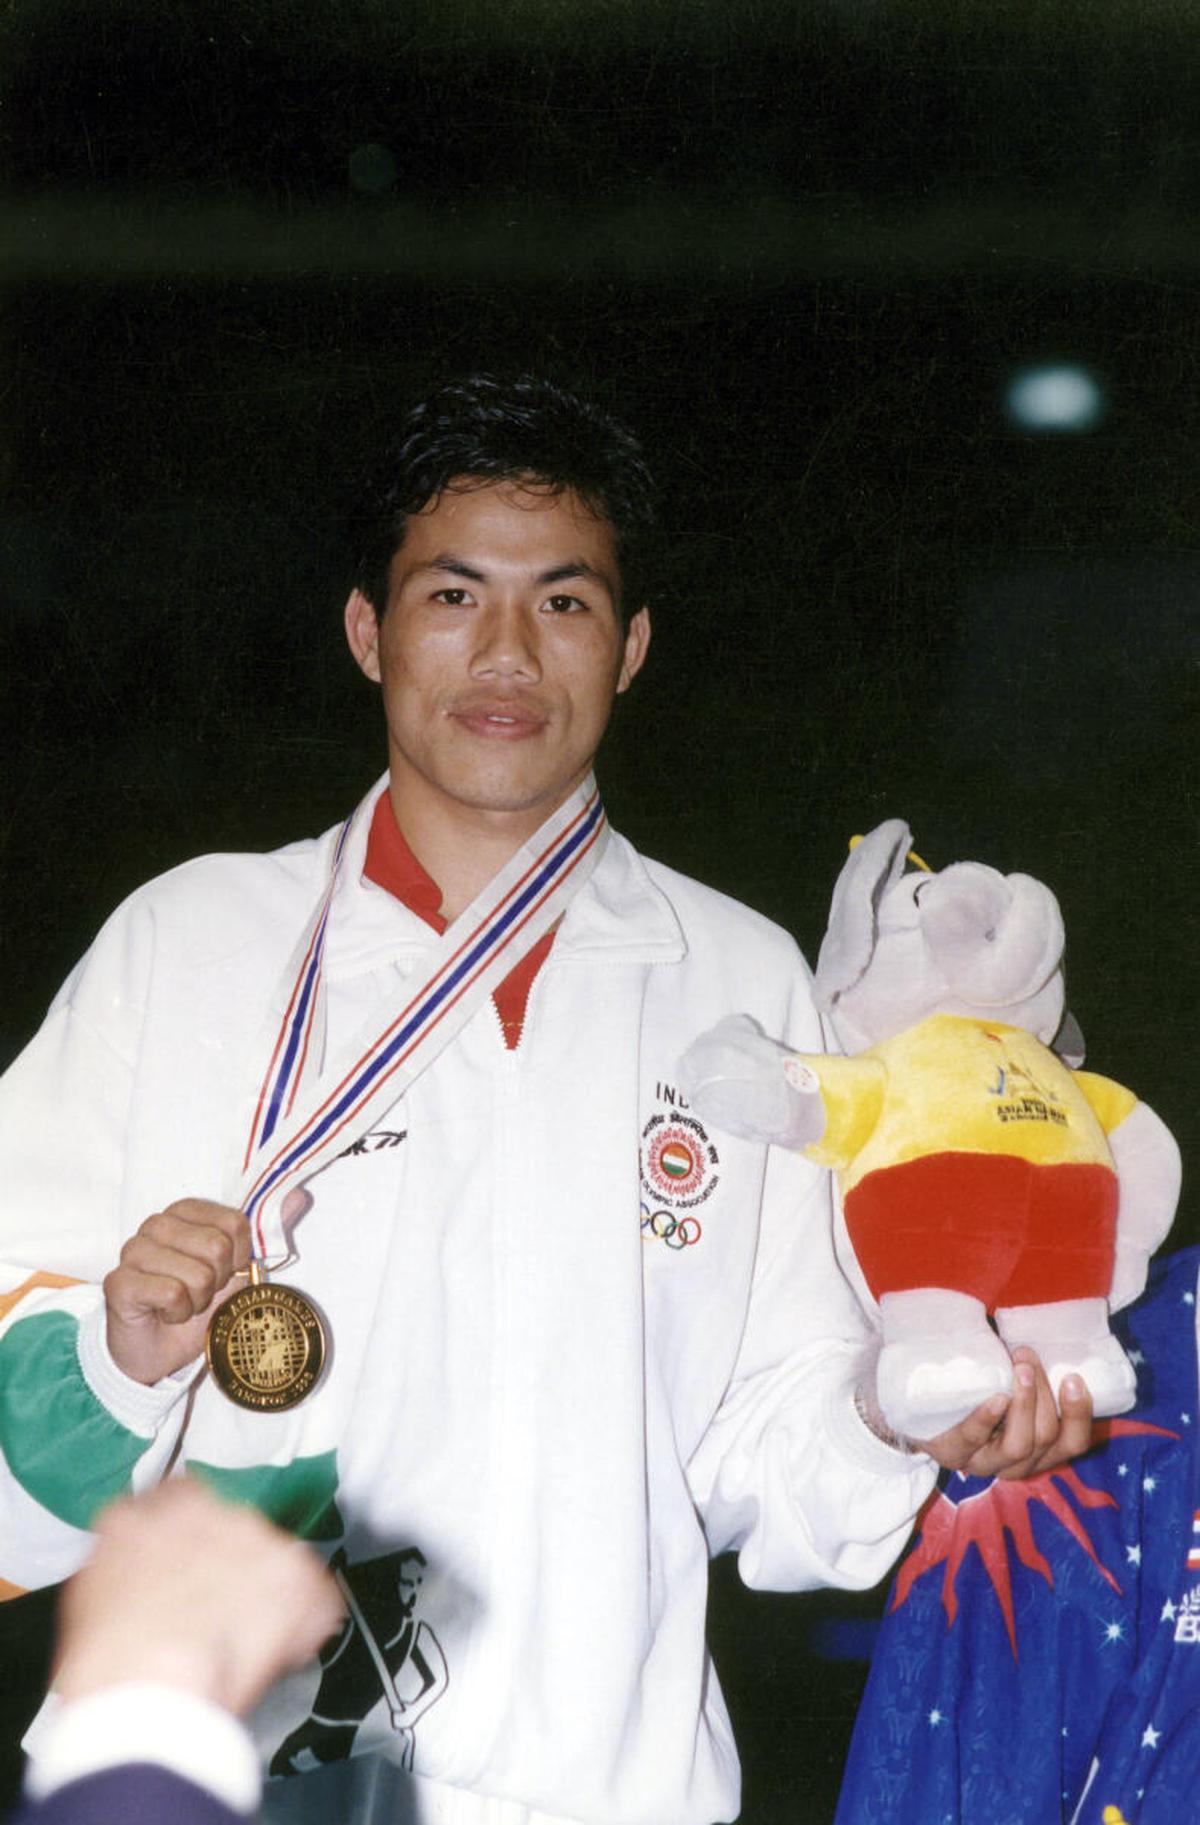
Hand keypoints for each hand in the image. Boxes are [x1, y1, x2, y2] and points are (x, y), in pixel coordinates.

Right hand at [53, 1479, 344, 1713]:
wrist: (149, 1683)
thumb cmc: (108, 1656)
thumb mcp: (95, 1591)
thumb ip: (128, 1563)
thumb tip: (145, 1577)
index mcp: (156, 1509)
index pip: (183, 1499)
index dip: (193, 1539)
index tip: (194, 1568)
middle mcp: (214, 1509)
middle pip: (234, 1530)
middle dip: (232, 1568)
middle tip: (217, 1617)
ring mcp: (260, 1537)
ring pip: (274, 1563)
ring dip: (267, 1596)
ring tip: (244, 1646)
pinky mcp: (298, 1574)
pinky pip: (315, 1599)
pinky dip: (306, 1625)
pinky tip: (281, 1655)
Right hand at [104, 1198, 251, 1383]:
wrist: (160, 1351)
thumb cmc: (196, 1305)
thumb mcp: (238, 1269)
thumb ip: (267, 1232)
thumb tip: (300, 1195)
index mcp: (186, 1211)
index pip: (235, 1223)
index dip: (238, 1257)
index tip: (224, 1272)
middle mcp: (157, 1223)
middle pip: (217, 1247)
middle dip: (217, 1281)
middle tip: (199, 1292)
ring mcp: (133, 1250)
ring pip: (195, 1274)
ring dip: (196, 1300)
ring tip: (181, 1303)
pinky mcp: (120, 1282)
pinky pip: (171, 1293)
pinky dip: (177, 1313)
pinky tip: (164, 1314)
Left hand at [914, 1347, 1093, 1479]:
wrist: (917, 1403)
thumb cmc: (975, 1386)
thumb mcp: (1008, 1381)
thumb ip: (1030, 1369)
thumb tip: (1049, 1328)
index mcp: (1039, 1449)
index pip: (1073, 1443)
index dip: (1080, 1414)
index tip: (1074, 1377)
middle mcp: (1016, 1463)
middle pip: (1046, 1438)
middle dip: (1043, 1393)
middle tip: (1028, 1356)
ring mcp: (983, 1463)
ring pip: (1019, 1444)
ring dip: (1024, 1403)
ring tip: (1019, 1368)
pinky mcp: (952, 1454)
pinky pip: (973, 1440)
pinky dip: (987, 1419)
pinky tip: (995, 1399)